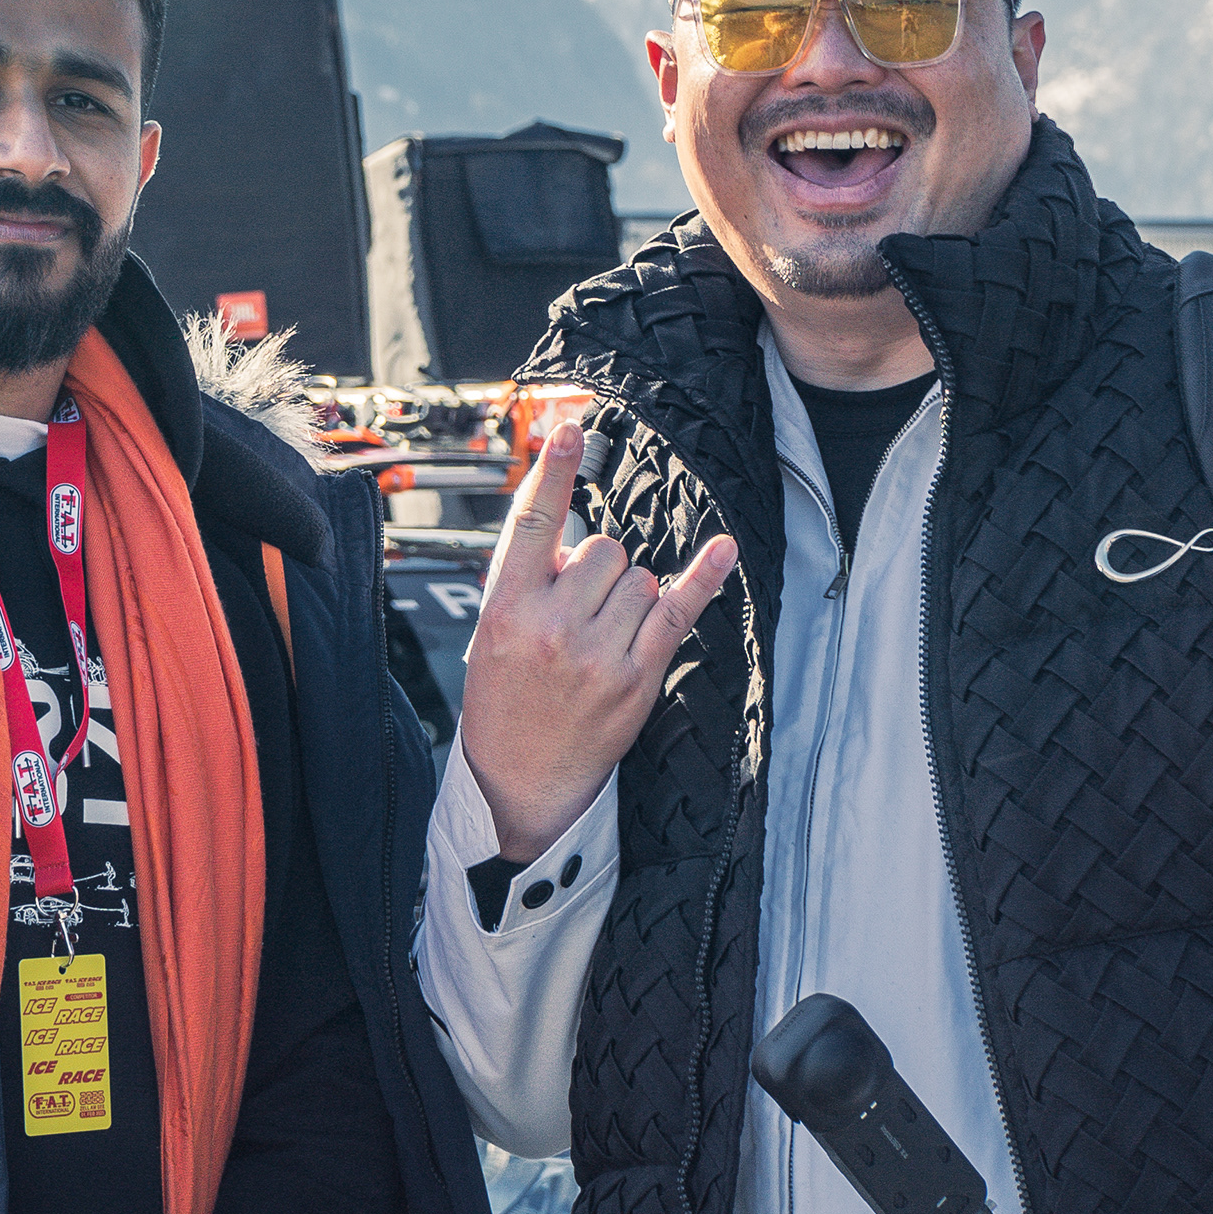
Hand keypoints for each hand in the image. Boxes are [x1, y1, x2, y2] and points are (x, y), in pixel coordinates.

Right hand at [459, 423, 739, 864]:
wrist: (520, 784)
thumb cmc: (504, 706)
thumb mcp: (491, 636)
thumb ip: (527, 581)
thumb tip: (576, 538)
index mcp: (505, 609)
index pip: (531, 522)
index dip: (551, 470)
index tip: (567, 429)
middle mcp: (551, 625)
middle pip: (602, 548)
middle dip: (598, 567)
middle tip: (577, 611)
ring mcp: (597, 653)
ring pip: (638, 577)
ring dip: (628, 594)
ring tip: (598, 636)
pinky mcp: (637, 677)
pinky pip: (677, 611)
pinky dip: (703, 578)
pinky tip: (721, 550)